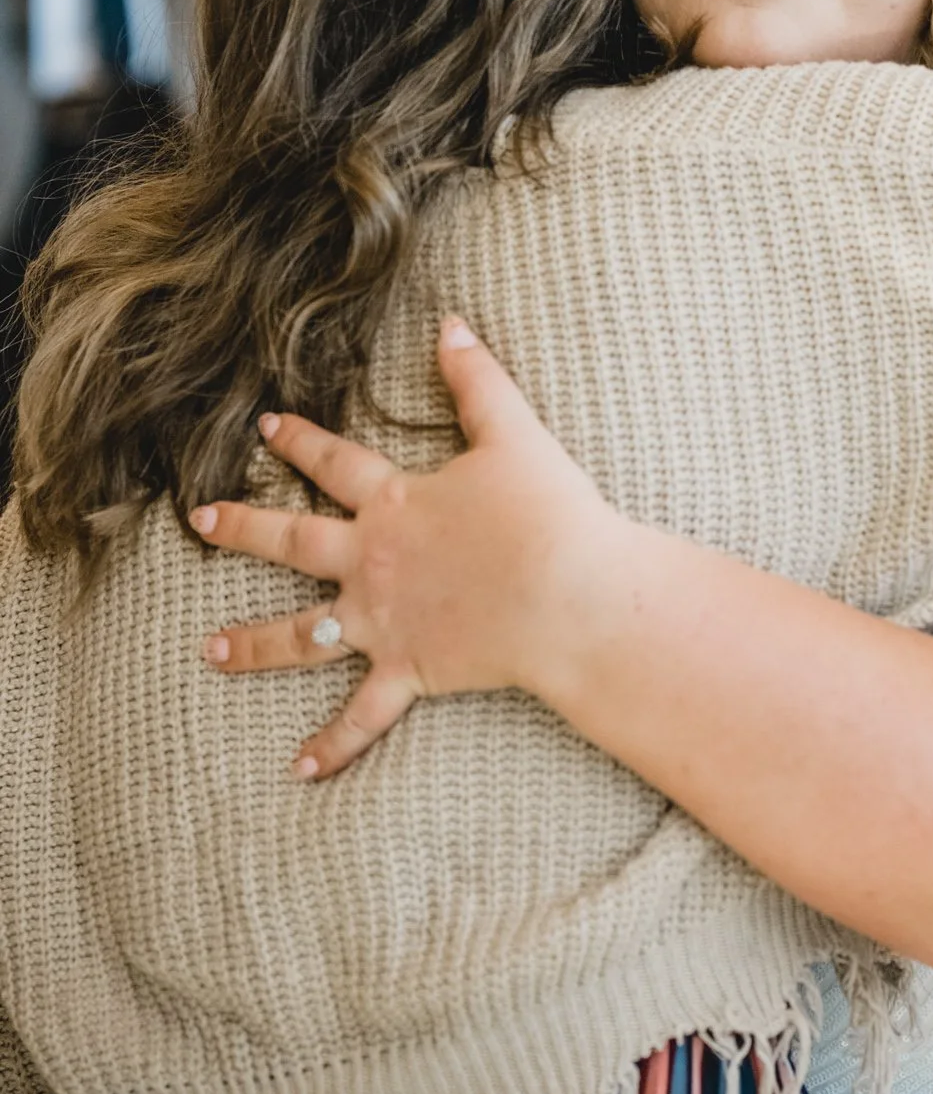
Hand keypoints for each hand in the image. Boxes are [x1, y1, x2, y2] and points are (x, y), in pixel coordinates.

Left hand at [191, 318, 625, 779]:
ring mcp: (385, 620)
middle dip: (244, 528)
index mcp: (396, 502)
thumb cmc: (546, 512)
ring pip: (303, 635)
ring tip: (210, 653)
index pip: (335, 462)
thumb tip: (449, 324)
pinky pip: (363, 714)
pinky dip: (332, 744)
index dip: (299, 441)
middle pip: (294, 541)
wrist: (570, 594)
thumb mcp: (512, 433)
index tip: (263, 426)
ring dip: (254, 644)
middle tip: (200, 521)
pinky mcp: (410, 669)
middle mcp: (374, 561)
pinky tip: (298, 769)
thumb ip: (476, 379)